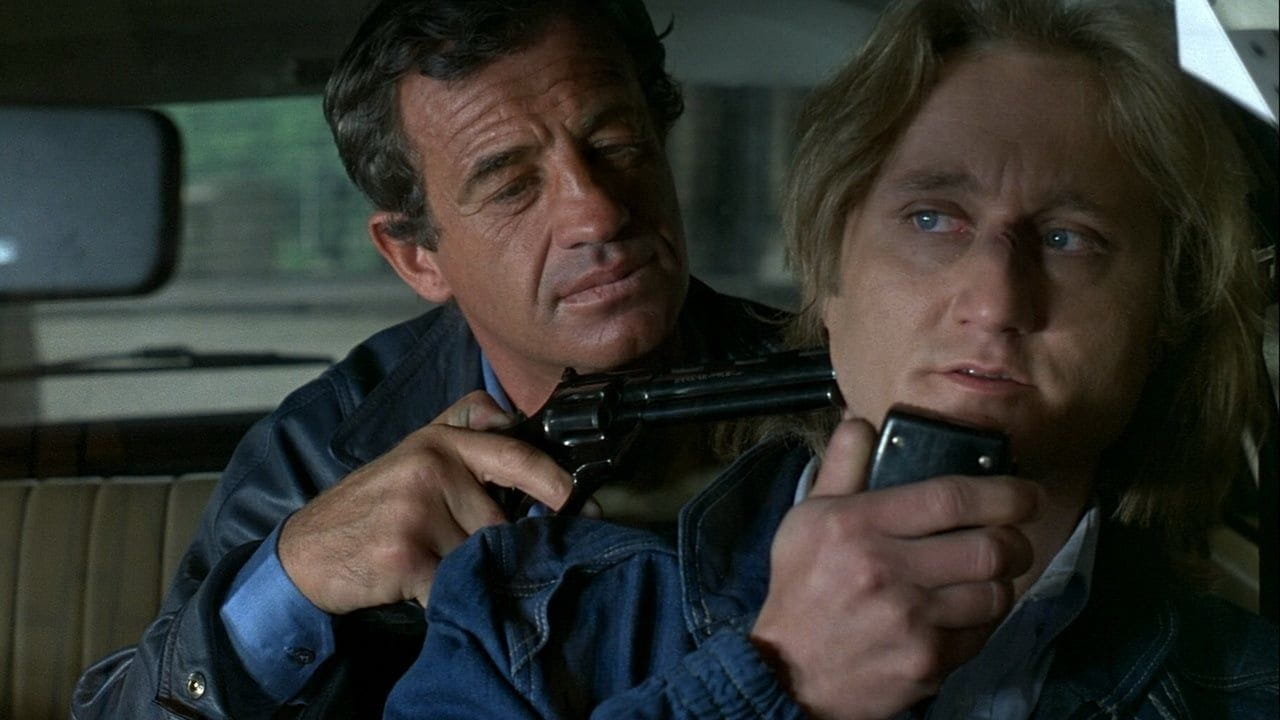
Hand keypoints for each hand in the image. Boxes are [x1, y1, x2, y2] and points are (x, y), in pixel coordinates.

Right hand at [278, 390, 572, 613]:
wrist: (305, 552)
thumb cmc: (370, 506)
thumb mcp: (413, 453)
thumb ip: (464, 429)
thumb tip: (518, 422)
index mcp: (440, 440)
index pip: (516, 454)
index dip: (556, 482)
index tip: (584, 507)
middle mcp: (432, 467)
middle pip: (503, 521)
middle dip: (494, 547)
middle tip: (461, 552)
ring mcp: (418, 510)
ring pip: (482, 556)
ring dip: (468, 573)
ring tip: (430, 564)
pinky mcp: (406, 554)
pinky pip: (456, 586)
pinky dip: (449, 598)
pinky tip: (422, 589)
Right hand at [750, 418, 1039, 719]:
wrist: (789, 672)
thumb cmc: (800, 589)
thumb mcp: (806, 520)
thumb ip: (842, 468)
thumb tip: (862, 422)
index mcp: (857, 526)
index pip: (950, 498)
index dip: (1002, 492)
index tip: (1025, 493)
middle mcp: (886, 571)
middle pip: (988, 548)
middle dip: (1016, 540)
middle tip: (1013, 538)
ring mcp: (911, 622)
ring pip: (995, 594)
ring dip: (1002, 583)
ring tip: (988, 577)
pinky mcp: (927, 663)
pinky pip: (982, 635)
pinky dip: (983, 621)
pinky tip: (965, 612)